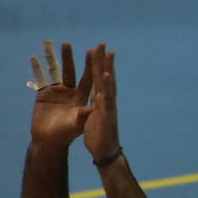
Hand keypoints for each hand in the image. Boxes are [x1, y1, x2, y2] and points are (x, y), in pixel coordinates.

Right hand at [28, 40, 91, 147]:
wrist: (49, 141)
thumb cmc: (66, 135)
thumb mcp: (76, 125)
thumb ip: (82, 115)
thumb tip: (91, 108)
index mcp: (81, 96)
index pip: (87, 78)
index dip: (90, 65)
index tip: (92, 51)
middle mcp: (70, 91)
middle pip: (70, 70)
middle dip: (68, 57)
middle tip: (66, 43)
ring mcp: (57, 92)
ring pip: (55, 71)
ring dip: (52, 58)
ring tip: (50, 43)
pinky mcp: (44, 94)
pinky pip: (40, 79)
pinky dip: (37, 69)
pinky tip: (34, 57)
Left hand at [83, 43, 120, 163]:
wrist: (104, 153)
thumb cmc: (99, 138)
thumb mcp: (92, 120)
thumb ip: (91, 109)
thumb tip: (92, 102)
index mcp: (99, 101)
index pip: (98, 79)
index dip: (98, 65)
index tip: (99, 51)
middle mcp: (105, 100)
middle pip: (103, 76)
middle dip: (102, 60)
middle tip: (102, 43)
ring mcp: (107, 106)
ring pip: (107, 84)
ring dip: (106, 67)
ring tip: (106, 53)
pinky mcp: (106, 114)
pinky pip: (106, 97)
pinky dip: (106, 86)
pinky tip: (105, 74)